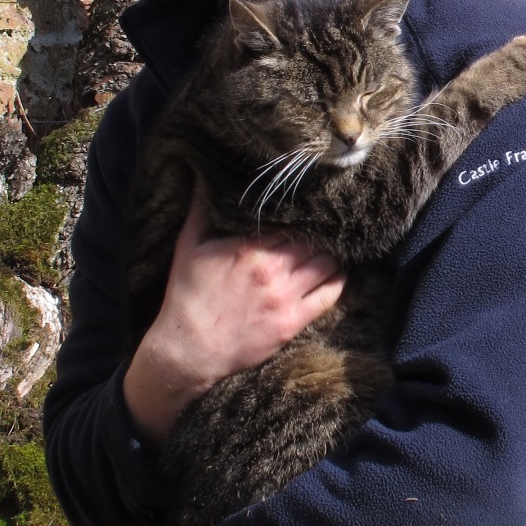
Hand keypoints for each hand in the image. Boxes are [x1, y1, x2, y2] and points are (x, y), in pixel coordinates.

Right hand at [124, 196, 345, 439]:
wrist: (188, 349)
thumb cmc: (187, 295)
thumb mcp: (188, 246)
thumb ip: (201, 210)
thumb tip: (203, 176)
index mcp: (249, 247)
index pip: (292, 219)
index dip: (304, 213)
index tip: (312, 206)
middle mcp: (271, 269)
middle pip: (313, 240)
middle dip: (322, 231)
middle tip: (330, 225)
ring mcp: (285, 297)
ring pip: (326, 264)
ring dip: (333, 253)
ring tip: (336, 246)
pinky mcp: (293, 322)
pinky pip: (329, 295)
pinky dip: (339, 280)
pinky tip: (338, 271)